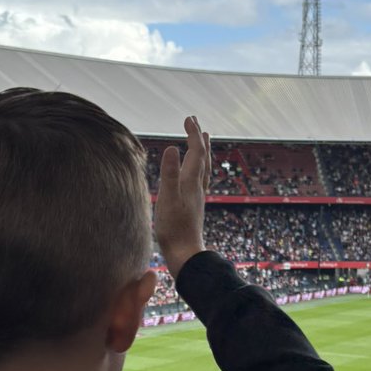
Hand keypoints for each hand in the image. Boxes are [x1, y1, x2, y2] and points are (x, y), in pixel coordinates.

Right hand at [154, 115, 210, 278]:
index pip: (195, 151)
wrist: (184, 252)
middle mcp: (198, 186)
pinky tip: (196, 172)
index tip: (188, 118)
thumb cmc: (173, 228)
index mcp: (191, 181)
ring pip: (204, 168)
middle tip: (194, 122)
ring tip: (202, 140)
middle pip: (203, 157)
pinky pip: (201, 179)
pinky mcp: (195, 205)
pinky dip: (200, 168)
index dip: (192, 134)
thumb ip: (169, 173)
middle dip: (198, 138)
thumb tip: (171, 147)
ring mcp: (198, 196)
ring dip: (203, 151)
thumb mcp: (167, 199)